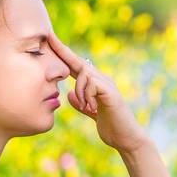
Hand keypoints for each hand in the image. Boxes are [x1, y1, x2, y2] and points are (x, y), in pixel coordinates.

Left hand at [45, 35, 151, 152]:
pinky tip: (93, 108)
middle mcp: (102, 80)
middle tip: (49, 37)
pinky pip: (92, 84)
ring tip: (86, 107)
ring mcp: (108, 85)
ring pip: (84, 74)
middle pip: (79, 62)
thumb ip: (81, 103)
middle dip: (63, 50)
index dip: (63, 55)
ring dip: (79, 90)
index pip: (76, 67)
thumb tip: (68, 94)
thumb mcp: (91, 113)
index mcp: (96, 85)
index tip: (50, 41)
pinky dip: (87, 96)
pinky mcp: (111, 93)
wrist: (127, 139)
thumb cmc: (112, 127)